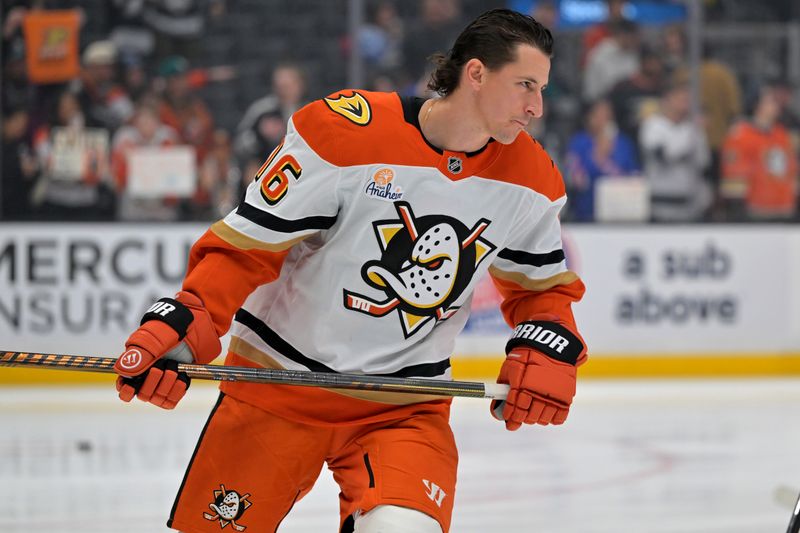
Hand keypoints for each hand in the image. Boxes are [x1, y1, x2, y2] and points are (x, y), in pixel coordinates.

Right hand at [114, 291, 219, 408]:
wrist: (192, 327)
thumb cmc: (168, 330)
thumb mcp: (150, 341)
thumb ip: (136, 358)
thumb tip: (122, 373)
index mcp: (135, 366)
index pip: (124, 388)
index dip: (127, 391)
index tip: (133, 387)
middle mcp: (147, 376)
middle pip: (143, 395)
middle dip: (152, 383)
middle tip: (160, 367)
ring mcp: (163, 381)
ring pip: (158, 398)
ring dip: (167, 384)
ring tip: (173, 368)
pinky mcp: (177, 384)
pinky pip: (172, 399)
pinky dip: (177, 390)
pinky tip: (182, 377)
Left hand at [491, 348, 575, 429]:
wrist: (550, 345)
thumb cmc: (526, 357)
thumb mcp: (510, 368)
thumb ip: (503, 388)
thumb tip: (496, 409)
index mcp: (522, 383)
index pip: (514, 408)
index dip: (510, 418)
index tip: (509, 422)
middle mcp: (538, 390)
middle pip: (529, 417)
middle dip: (522, 418)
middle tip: (521, 415)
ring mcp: (553, 394)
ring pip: (543, 419)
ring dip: (536, 418)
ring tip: (534, 412)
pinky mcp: (566, 396)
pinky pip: (559, 417)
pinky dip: (553, 418)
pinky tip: (547, 412)